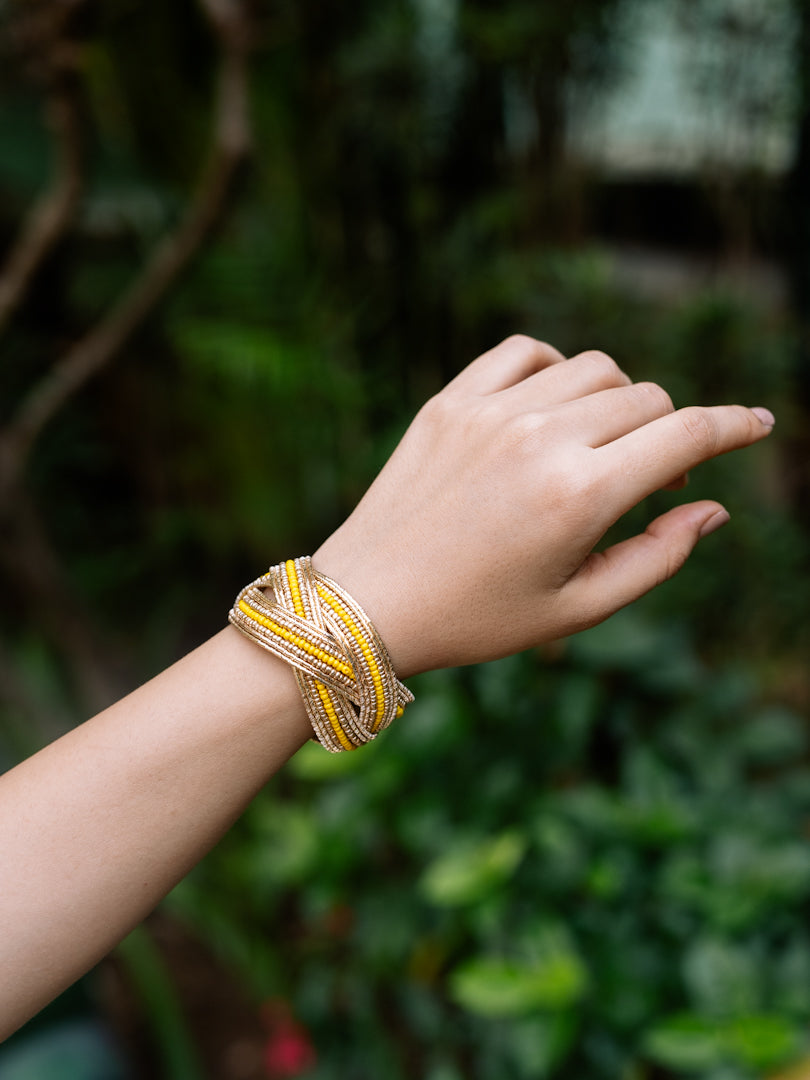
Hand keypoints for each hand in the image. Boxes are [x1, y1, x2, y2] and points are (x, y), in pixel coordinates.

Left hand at [313, 335, 772, 677]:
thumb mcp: (578, 608)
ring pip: (593, 369)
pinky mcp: (450, 400)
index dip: (734, 425)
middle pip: (646, 398)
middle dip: (668, 433)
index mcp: (581, 495)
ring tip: (595, 449)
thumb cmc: (477, 618)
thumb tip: (712, 507)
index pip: (686, 432)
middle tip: (650, 478)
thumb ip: (658, 556)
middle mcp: (541, 439)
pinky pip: (524, 350)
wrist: (369, 601)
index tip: (757, 424)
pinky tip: (548, 408)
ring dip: (615, 402)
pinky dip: (553, 369)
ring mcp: (491, 412)